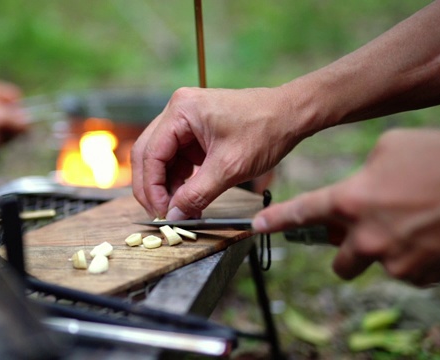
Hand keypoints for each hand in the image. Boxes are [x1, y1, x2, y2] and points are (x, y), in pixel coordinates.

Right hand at [131, 86, 306, 219]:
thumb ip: (197, 194)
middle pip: (148, 154)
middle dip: (152, 187)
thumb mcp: (229, 168)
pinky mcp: (194, 131)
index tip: (161, 212)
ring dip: (166, 185)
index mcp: (181, 111)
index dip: (152, 187)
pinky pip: (176, 158)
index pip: (151, 153)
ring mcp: (184, 120)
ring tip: (178, 210)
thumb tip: (174, 216)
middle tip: (161, 214)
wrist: (291, 115)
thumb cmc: (265, 130)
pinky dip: (179, 179)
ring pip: (160, 158)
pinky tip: (187, 198)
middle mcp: (177, 111)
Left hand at [253, 128, 439, 285]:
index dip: (276, 222)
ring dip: (387, 251)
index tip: (256, 227)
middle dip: (348, 251)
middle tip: (366, 234)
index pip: (302, 214)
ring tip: (413, 223)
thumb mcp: (392, 147)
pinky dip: (415, 256)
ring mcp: (393, 260)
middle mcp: (366, 236)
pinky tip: (430, 232)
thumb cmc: (439, 158)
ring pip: (377, 265)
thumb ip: (364, 171)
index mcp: (351, 199)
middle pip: (340, 262)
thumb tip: (357, 187)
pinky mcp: (420, 275)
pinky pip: (407, 270)